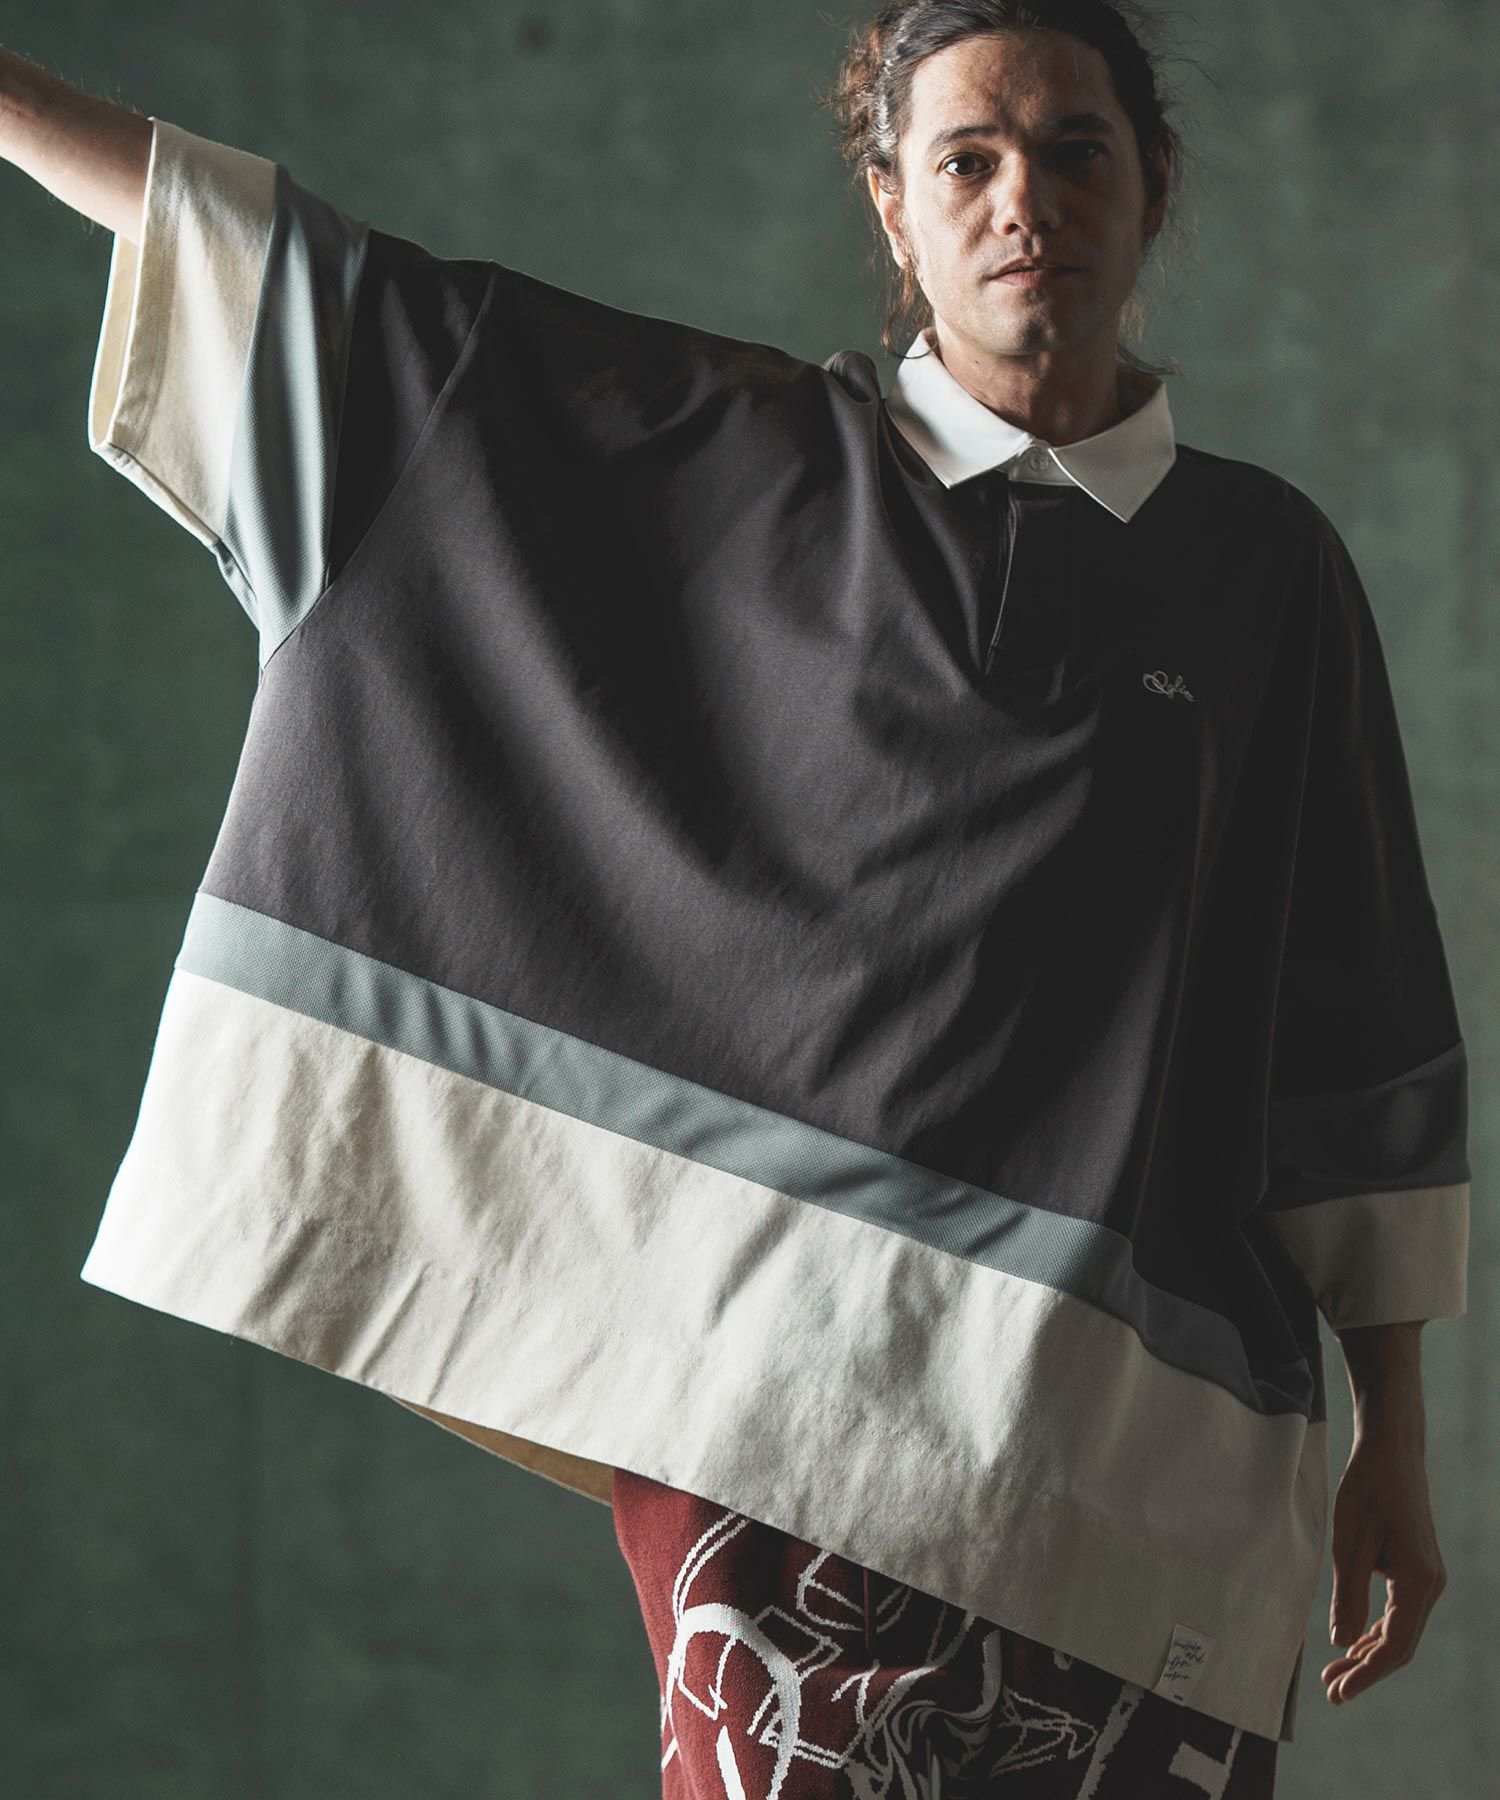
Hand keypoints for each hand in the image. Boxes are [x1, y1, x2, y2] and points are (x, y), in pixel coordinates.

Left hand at [1320, 1417, 1446, 1707]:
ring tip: (1335, 1673)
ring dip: (1369, 1653)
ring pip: (1400, 1631)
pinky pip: (1399, 1612)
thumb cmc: (1367, 1490)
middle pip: (1400, 1645)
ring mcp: (1427, 1578)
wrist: (1391, 1451)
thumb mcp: (1349, 1544)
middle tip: (1331, 1691)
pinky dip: (1377, 1630)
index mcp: (1418, 1582)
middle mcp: (1431, 1586)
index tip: (1339, 1694)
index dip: (1366, 1675)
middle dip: (1365, 1670)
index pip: (1394, 1646)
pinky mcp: (1417, 1569)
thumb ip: (1347, 1595)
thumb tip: (1341, 1643)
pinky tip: (1354, 1643)